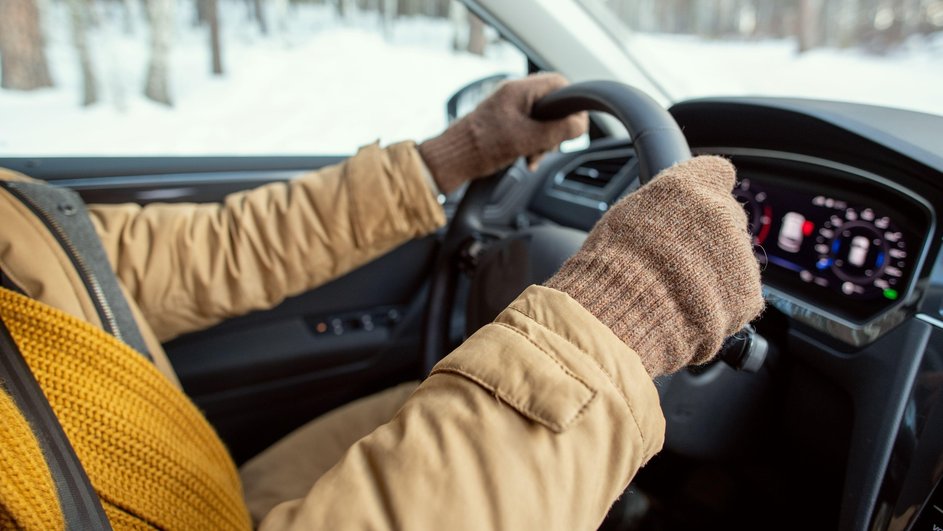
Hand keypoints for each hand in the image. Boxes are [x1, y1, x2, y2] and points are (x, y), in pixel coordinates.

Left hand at [419, 73, 587, 194]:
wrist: (452, 159)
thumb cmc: (481, 146)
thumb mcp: (527, 139)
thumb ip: (558, 131)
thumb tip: (581, 125)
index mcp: (519, 90)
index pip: (559, 83)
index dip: (571, 104)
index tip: (574, 125)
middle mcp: (514, 95)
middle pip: (551, 106)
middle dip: (555, 130)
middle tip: (548, 147)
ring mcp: (507, 109)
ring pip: (540, 121)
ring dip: (542, 141)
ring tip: (533, 157)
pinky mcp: (502, 124)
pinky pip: (527, 130)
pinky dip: (531, 145)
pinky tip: (526, 160)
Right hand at [544, 156, 764, 376]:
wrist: (627, 309)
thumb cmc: (613, 264)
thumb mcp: (624, 216)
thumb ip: (659, 207)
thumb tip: (665, 212)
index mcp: (689, 186)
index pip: (716, 172)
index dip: (707, 191)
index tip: (696, 206)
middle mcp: (721, 212)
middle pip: (727, 218)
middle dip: (709, 237)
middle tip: (678, 259)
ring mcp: (740, 253)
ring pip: (734, 259)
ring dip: (715, 272)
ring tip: (678, 292)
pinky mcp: (748, 291)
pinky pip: (739, 295)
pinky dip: (722, 304)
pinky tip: (691, 310)